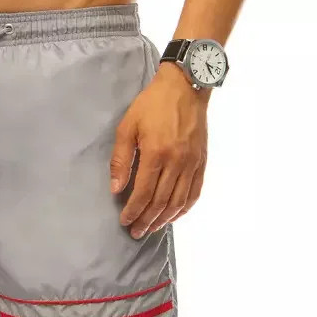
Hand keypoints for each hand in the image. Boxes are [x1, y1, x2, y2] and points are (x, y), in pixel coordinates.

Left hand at [110, 63, 208, 237]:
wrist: (185, 85)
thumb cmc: (152, 104)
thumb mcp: (128, 127)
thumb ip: (120, 160)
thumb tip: (115, 189)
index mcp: (156, 153)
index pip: (143, 193)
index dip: (133, 211)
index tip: (124, 221)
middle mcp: (176, 161)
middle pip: (160, 202)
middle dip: (146, 220)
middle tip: (136, 232)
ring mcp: (191, 162)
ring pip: (178, 201)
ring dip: (164, 219)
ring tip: (152, 228)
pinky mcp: (201, 161)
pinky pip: (195, 192)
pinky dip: (184, 209)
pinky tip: (173, 216)